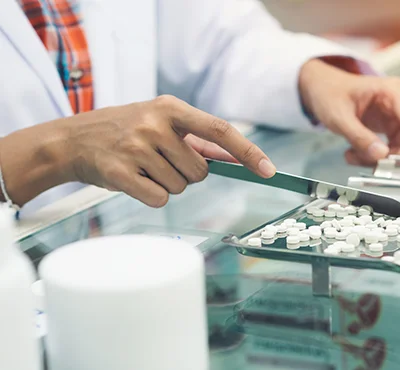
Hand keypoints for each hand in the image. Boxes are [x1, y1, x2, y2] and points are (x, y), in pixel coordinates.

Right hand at [0, 95, 275, 207]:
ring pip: (180, 187)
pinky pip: (158, 198)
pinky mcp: (120, 172)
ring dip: (167, 184)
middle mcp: (156, 124)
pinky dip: (151, 196)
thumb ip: (198, 139)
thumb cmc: (125, 130)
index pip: (221, 131)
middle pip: (200, 172)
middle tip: (160, 161)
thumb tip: (238, 156)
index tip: (269, 170)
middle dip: (187, 174)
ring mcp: (136, 147)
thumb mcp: (160, 121)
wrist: (73, 140)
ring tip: (143, 167)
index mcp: (171, 108)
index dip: (248, 152)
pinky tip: (134, 180)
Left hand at [299, 59, 399, 165]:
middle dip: (394, 156)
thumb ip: (359, 137)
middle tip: (370, 165)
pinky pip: (392, 149)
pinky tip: (356, 155)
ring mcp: (397, 116)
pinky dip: (375, 156)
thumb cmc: (330, 93)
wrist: (321, 88)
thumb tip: (380, 155)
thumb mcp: (339, 116)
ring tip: (354, 157)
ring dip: (381, 159)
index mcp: (392, 92)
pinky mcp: (391, 127)